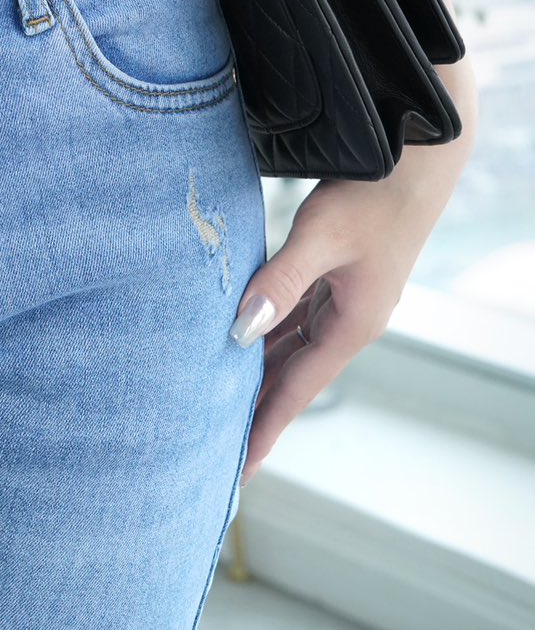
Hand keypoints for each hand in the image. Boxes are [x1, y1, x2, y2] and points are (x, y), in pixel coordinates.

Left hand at [229, 60, 479, 481]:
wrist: (413, 160)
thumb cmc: (369, 194)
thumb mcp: (320, 236)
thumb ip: (280, 280)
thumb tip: (240, 328)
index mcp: (352, 325)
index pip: (298, 390)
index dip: (266, 428)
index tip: (240, 470)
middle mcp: (349, 321)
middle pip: (294, 377)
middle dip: (258, 411)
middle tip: (216, 446)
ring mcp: (346, 300)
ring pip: (293, 348)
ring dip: (261, 374)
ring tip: (221, 404)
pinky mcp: (339, 278)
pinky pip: (297, 318)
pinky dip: (271, 335)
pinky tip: (245, 340)